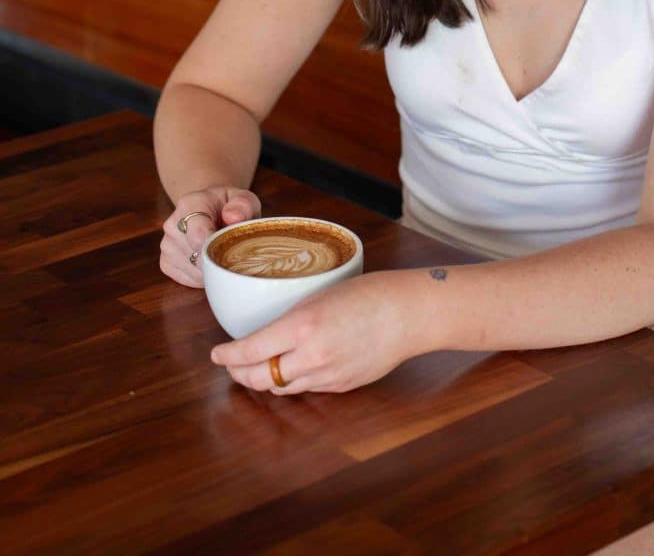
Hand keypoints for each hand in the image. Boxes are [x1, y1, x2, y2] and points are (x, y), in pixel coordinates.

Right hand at [160, 186, 261, 287]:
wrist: (211, 210)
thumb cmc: (229, 206)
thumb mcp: (242, 199)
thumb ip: (242, 205)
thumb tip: (233, 218)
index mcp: (190, 204)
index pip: (197, 233)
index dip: (214, 248)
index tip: (228, 254)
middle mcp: (172, 224)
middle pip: (196, 255)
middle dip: (217, 259)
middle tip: (232, 253)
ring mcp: (167, 245)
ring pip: (193, 270)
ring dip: (211, 269)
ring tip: (221, 254)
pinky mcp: (166, 263)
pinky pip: (188, 278)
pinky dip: (203, 277)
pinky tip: (210, 262)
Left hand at [210, 270, 416, 392]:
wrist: (408, 313)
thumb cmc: (369, 292)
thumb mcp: (322, 293)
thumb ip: (294, 318)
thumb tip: (269, 331)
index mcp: (303, 325)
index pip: (250, 351)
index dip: (227, 356)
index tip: (216, 353)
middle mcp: (311, 356)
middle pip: (259, 379)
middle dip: (239, 374)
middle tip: (231, 365)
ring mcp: (327, 376)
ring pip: (282, 388)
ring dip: (265, 380)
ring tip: (257, 369)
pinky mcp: (342, 387)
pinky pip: (308, 389)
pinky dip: (295, 381)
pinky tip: (294, 369)